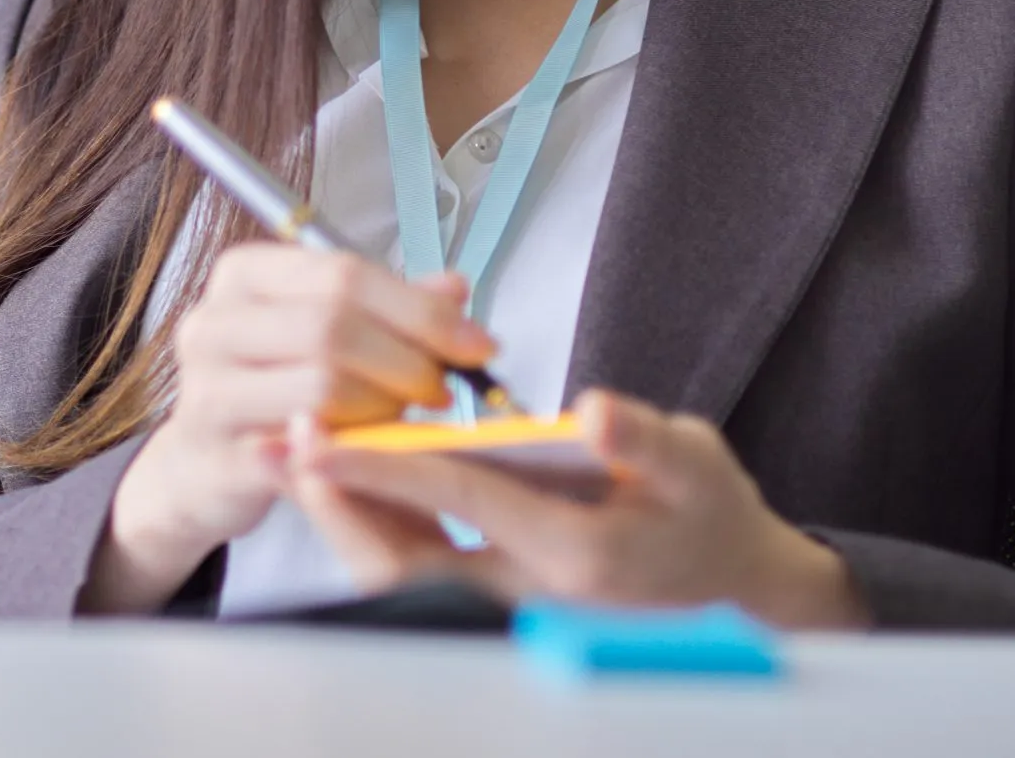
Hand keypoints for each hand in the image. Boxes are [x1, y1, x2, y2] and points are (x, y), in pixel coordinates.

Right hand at [80, 244, 496, 613]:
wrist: (202, 463)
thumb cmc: (272, 388)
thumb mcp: (325, 334)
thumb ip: (388, 309)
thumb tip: (455, 288)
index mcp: (244, 274)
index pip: (344, 274)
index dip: (419, 309)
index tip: (475, 342)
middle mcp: (214, 322)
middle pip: (333, 326)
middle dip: (407, 360)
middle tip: (442, 389)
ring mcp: (207, 388)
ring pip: (323, 386)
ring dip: (383, 407)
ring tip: (402, 419)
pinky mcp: (216, 453)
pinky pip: (305, 449)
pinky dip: (354, 450)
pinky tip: (375, 452)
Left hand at [289, 388, 870, 628]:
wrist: (732, 586)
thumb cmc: (709, 520)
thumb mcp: (697, 467)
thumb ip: (645, 442)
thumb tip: (595, 414)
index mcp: (572, 553)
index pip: (457, 500)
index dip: (383, 465)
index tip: (321, 435)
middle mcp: (525, 589)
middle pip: (401, 557)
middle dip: (334, 503)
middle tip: (282, 446)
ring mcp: (504, 600)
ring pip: (397, 569)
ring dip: (341, 512)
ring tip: (292, 451)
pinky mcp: (492, 590)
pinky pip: (414, 563)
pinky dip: (371, 519)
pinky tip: (343, 471)